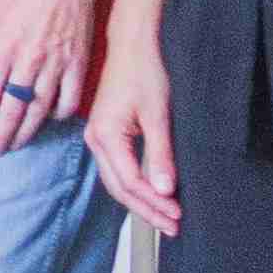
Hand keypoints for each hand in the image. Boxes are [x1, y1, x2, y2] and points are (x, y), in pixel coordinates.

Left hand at [0, 0, 110, 143]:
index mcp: (3, 48)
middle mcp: (29, 61)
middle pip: (13, 110)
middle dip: (1, 135)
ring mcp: (57, 65)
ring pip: (40, 110)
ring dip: (27, 131)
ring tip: (17, 143)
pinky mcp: (79, 64)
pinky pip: (70, 99)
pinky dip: (60, 114)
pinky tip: (50, 120)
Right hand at [86, 42, 180, 237]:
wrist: (133, 45)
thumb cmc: (145, 72)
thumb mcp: (158, 115)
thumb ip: (161, 154)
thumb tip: (166, 190)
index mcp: (105, 136)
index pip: (130, 182)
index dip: (154, 202)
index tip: (178, 214)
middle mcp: (95, 140)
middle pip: (120, 189)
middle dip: (147, 210)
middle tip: (173, 226)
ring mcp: (98, 138)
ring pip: (117, 182)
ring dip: (141, 202)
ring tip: (166, 218)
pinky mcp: (106, 134)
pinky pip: (118, 170)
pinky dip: (136, 187)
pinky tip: (152, 195)